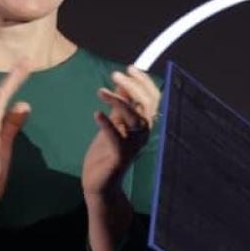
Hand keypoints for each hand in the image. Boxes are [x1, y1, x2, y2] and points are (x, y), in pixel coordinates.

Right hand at [0, 62, 32, 203]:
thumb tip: (24, 104)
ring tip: (23, 68)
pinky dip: (0, 102)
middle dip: (13, 77)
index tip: (25, 66)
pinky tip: (8, 92)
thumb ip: (13, 123)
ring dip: (10, 83)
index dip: (12, 81)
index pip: (1, 97)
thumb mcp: (6, 141)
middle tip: (27, 60)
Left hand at [82, 66, 160, 197]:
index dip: (144, 81)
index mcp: (143, 123)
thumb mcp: (115, 123)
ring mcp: (134, 145)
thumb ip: (121, 105)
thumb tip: (122, 82)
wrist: (100, 182)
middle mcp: (143, 133)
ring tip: (101, 92)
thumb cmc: (107, 152)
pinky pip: (116, 137)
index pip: (153, 97)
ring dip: (119, 101)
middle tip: (115, 75)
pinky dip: (107, 124)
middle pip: (148, 104)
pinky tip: (96, 114)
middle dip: (134, 86)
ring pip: (135, 118)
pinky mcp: (120, 157)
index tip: (129, 68)